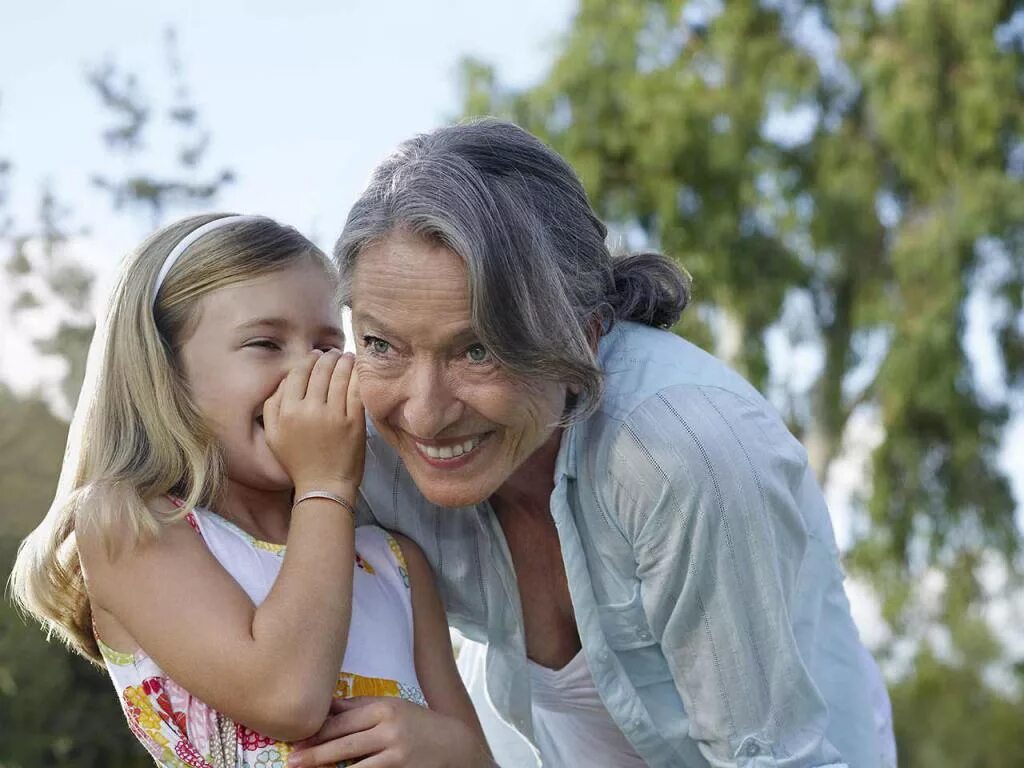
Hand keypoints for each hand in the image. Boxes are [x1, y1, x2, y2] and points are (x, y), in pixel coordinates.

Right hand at [263, 349, 364, 493]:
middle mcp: (309, 411)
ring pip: (339, 377)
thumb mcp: (273, 435)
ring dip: (343, 362)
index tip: (315, 356)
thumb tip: (286, 380)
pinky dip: (356, 376)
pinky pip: (355, 391)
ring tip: (346, 356)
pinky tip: (357, 370)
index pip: (298, 374)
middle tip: (333, 353)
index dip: (308, 360)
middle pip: (319, 371)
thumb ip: (272, 406)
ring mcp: (333, 416)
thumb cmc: (297, 462)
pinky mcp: (354, 422)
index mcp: (287, 412)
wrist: (323, 486)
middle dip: (327, 357)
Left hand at [287, 697, 493, 767]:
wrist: (454, 746)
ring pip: (353, 766)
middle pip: (344, 743)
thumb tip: (326, 706)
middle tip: (292, 761)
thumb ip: (360, 708)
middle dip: (315, 753)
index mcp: (384, 708)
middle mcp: (390, 728)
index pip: (343, 720)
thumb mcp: (393, 708)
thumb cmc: (418, 725)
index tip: (296, 739)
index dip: (317, 732)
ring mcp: (396, 753)